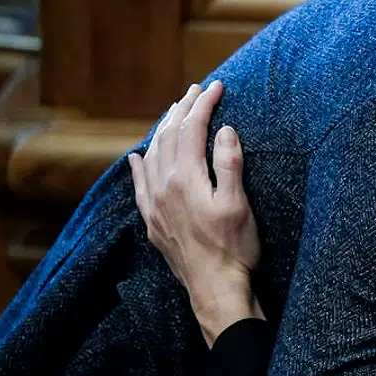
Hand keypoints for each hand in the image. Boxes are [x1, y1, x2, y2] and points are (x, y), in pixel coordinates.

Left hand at [129, 81, 264, 345]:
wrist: (215, 288)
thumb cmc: (234, 247)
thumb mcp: (238, 203)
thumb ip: (229, 164)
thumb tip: (223, 130)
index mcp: (186, 179)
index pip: (192, 130)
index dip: (204, 104)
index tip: (217, 86)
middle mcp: (163, 187)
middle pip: (169, 137)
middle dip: (183, 109)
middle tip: (196, 89)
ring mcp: (154, 205)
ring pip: (152, 155)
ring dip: (163, 130)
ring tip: (173, 112)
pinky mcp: (152, 221)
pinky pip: (138, 184)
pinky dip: (139, 165)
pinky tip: (137, 156)